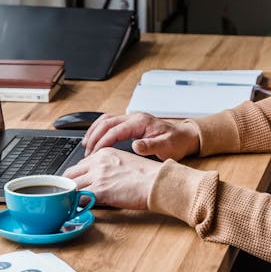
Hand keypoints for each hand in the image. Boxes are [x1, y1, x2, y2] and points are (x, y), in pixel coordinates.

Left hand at [63, 147, 161, 209]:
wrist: (157, 182)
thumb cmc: (147, 175)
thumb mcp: (124, 162)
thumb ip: (109, 167)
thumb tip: (100, 178)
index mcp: (104, 153)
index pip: (80, 164)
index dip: (76, 177)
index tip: (75, 184)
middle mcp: (98, 162)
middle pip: (71, 174)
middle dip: (68, 186)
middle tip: (67, 196)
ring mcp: (98, 176)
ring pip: (72, 186)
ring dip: (71, 196)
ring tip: (72, 204)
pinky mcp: (100, 191)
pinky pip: (80, 199)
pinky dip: (77, 205)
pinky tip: (80, 209)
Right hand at [82, 112, 199, 160]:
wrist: (184, 137)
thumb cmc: (176, 142)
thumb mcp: (166, 147)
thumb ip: (151, 146)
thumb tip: (136, 145)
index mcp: (141, 122)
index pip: (115, 130)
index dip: (103, 141)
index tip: (94, 153)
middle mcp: (134, 117)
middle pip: (106, 122)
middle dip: (94, 136)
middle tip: (87, 152)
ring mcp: (132, 119)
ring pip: (106, 120)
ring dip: (94, 131)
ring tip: (86, 145)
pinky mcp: (131, 123)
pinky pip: (110, 122)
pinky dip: (100, 129)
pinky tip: (95, 138)